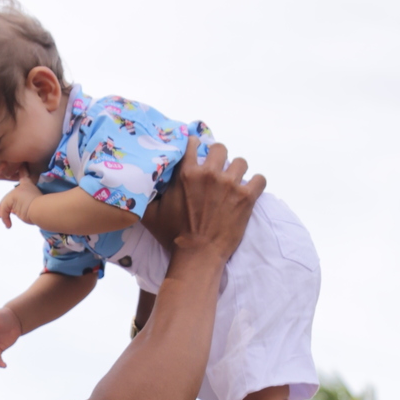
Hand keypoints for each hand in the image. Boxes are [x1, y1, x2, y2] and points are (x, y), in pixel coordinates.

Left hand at [0, 172, 41, 228]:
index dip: (22, 170)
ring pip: (5, 204)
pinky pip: (4, 210)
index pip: (24, 175)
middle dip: (2, 206)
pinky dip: (5, 218)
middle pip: (9, 196)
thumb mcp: (35, 205)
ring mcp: (15, 192)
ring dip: (4, 215)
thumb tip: (13, 211)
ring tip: (7, 223)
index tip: (21, 165)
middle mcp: (21, 186)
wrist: (44, 209)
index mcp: (29, 185)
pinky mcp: (11, 198)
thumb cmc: (44, 209)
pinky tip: (9, 225)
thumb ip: (24, 204)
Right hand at [143, 138, 263, 257]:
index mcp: (186, 174)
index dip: (195, 146)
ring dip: (238, 171)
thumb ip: (147, 194)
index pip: (192, 143)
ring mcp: (230, 184)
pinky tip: (250, 191)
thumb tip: (139, 182)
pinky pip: (260, 179)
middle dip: (218, 158)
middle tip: (217, 171)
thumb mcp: (150, 213)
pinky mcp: (246, 198)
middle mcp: (209, 174)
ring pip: (241, 162)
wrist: (197, 256)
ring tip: (234, 183)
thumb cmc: (172, 236)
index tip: (197, 153)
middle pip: (220, 148)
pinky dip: (256, 184)